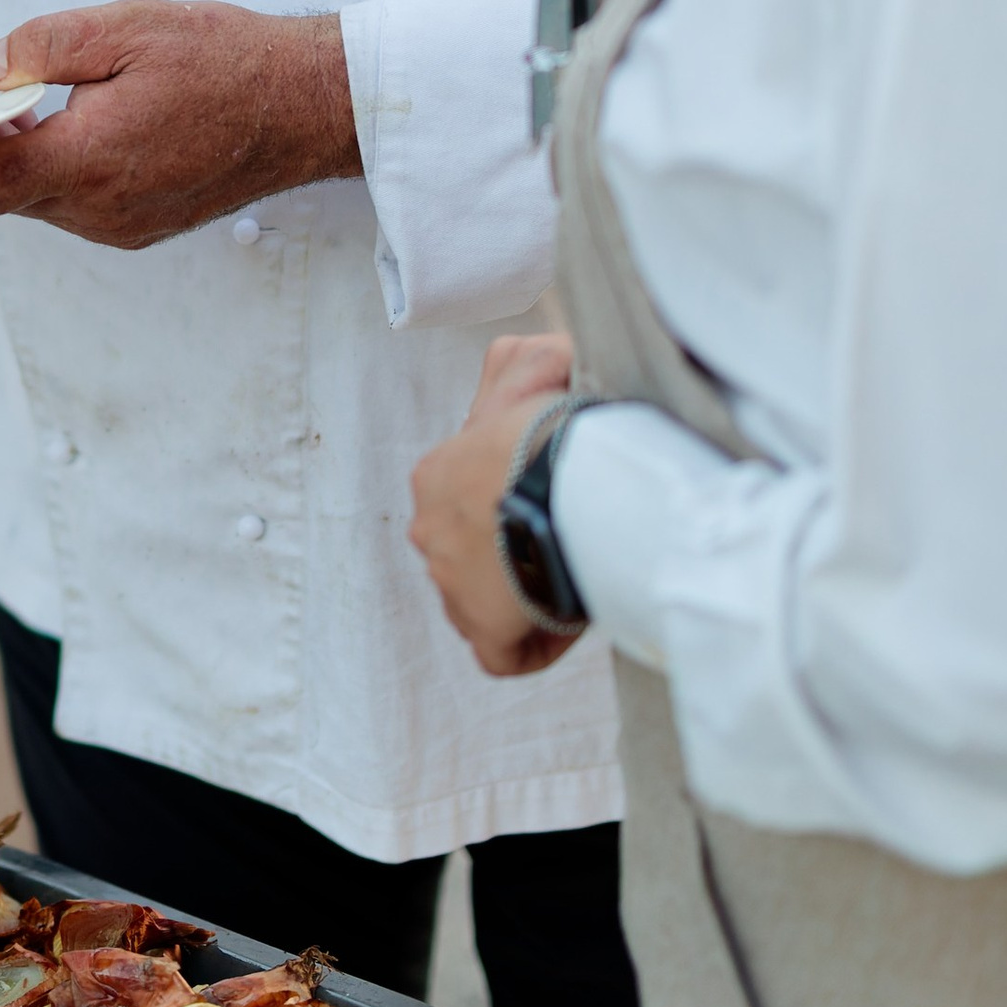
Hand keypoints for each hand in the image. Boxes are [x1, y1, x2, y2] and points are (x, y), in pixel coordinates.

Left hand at [0, 0, 358, 247]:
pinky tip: (42, 130)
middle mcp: (96, 208)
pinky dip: (44, 171)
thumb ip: (43, 46)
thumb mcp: (127, 28)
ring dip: (2, 164)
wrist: (307, 107)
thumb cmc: (226, 62)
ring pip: (33, 199)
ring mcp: (120, 223)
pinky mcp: (139, 223)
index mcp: (85, 162)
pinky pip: (70, 200)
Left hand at [407, 333, 581, 679]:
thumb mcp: (536, 368)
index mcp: (437, 475)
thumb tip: (558, 354)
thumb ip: (534, 361)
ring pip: (485, 599)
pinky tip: (571, 618)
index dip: (514, 498)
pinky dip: (535, 643)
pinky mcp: (483, 631)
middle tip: (571, 536)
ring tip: (575, 572)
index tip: (555, 496)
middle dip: (513, 547)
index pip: (469, 495)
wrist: (562, 478)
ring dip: (525, 591)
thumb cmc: (549, 425)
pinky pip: (504, 652)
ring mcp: (452, 585)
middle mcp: (431, 530)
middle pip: (472, 549)